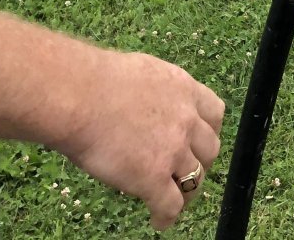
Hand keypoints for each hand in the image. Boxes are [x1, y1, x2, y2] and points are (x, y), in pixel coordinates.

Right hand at [58, 49, 223, 229]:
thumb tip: (147, 105)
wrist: (79, 96)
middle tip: (184, 169)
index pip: (214, 113)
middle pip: (209, 149)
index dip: (208, 130)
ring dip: (186, 191)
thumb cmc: (95, 80)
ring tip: (174, 200)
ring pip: (194, 180)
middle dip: (201, 161)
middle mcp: (185, 119)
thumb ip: (156, 94)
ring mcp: (173, 150)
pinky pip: (170, 205)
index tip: (198, 140)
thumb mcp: (141, 73)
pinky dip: (166, 216)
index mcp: (183, 89)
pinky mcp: (154, 177)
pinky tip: (158, 220)